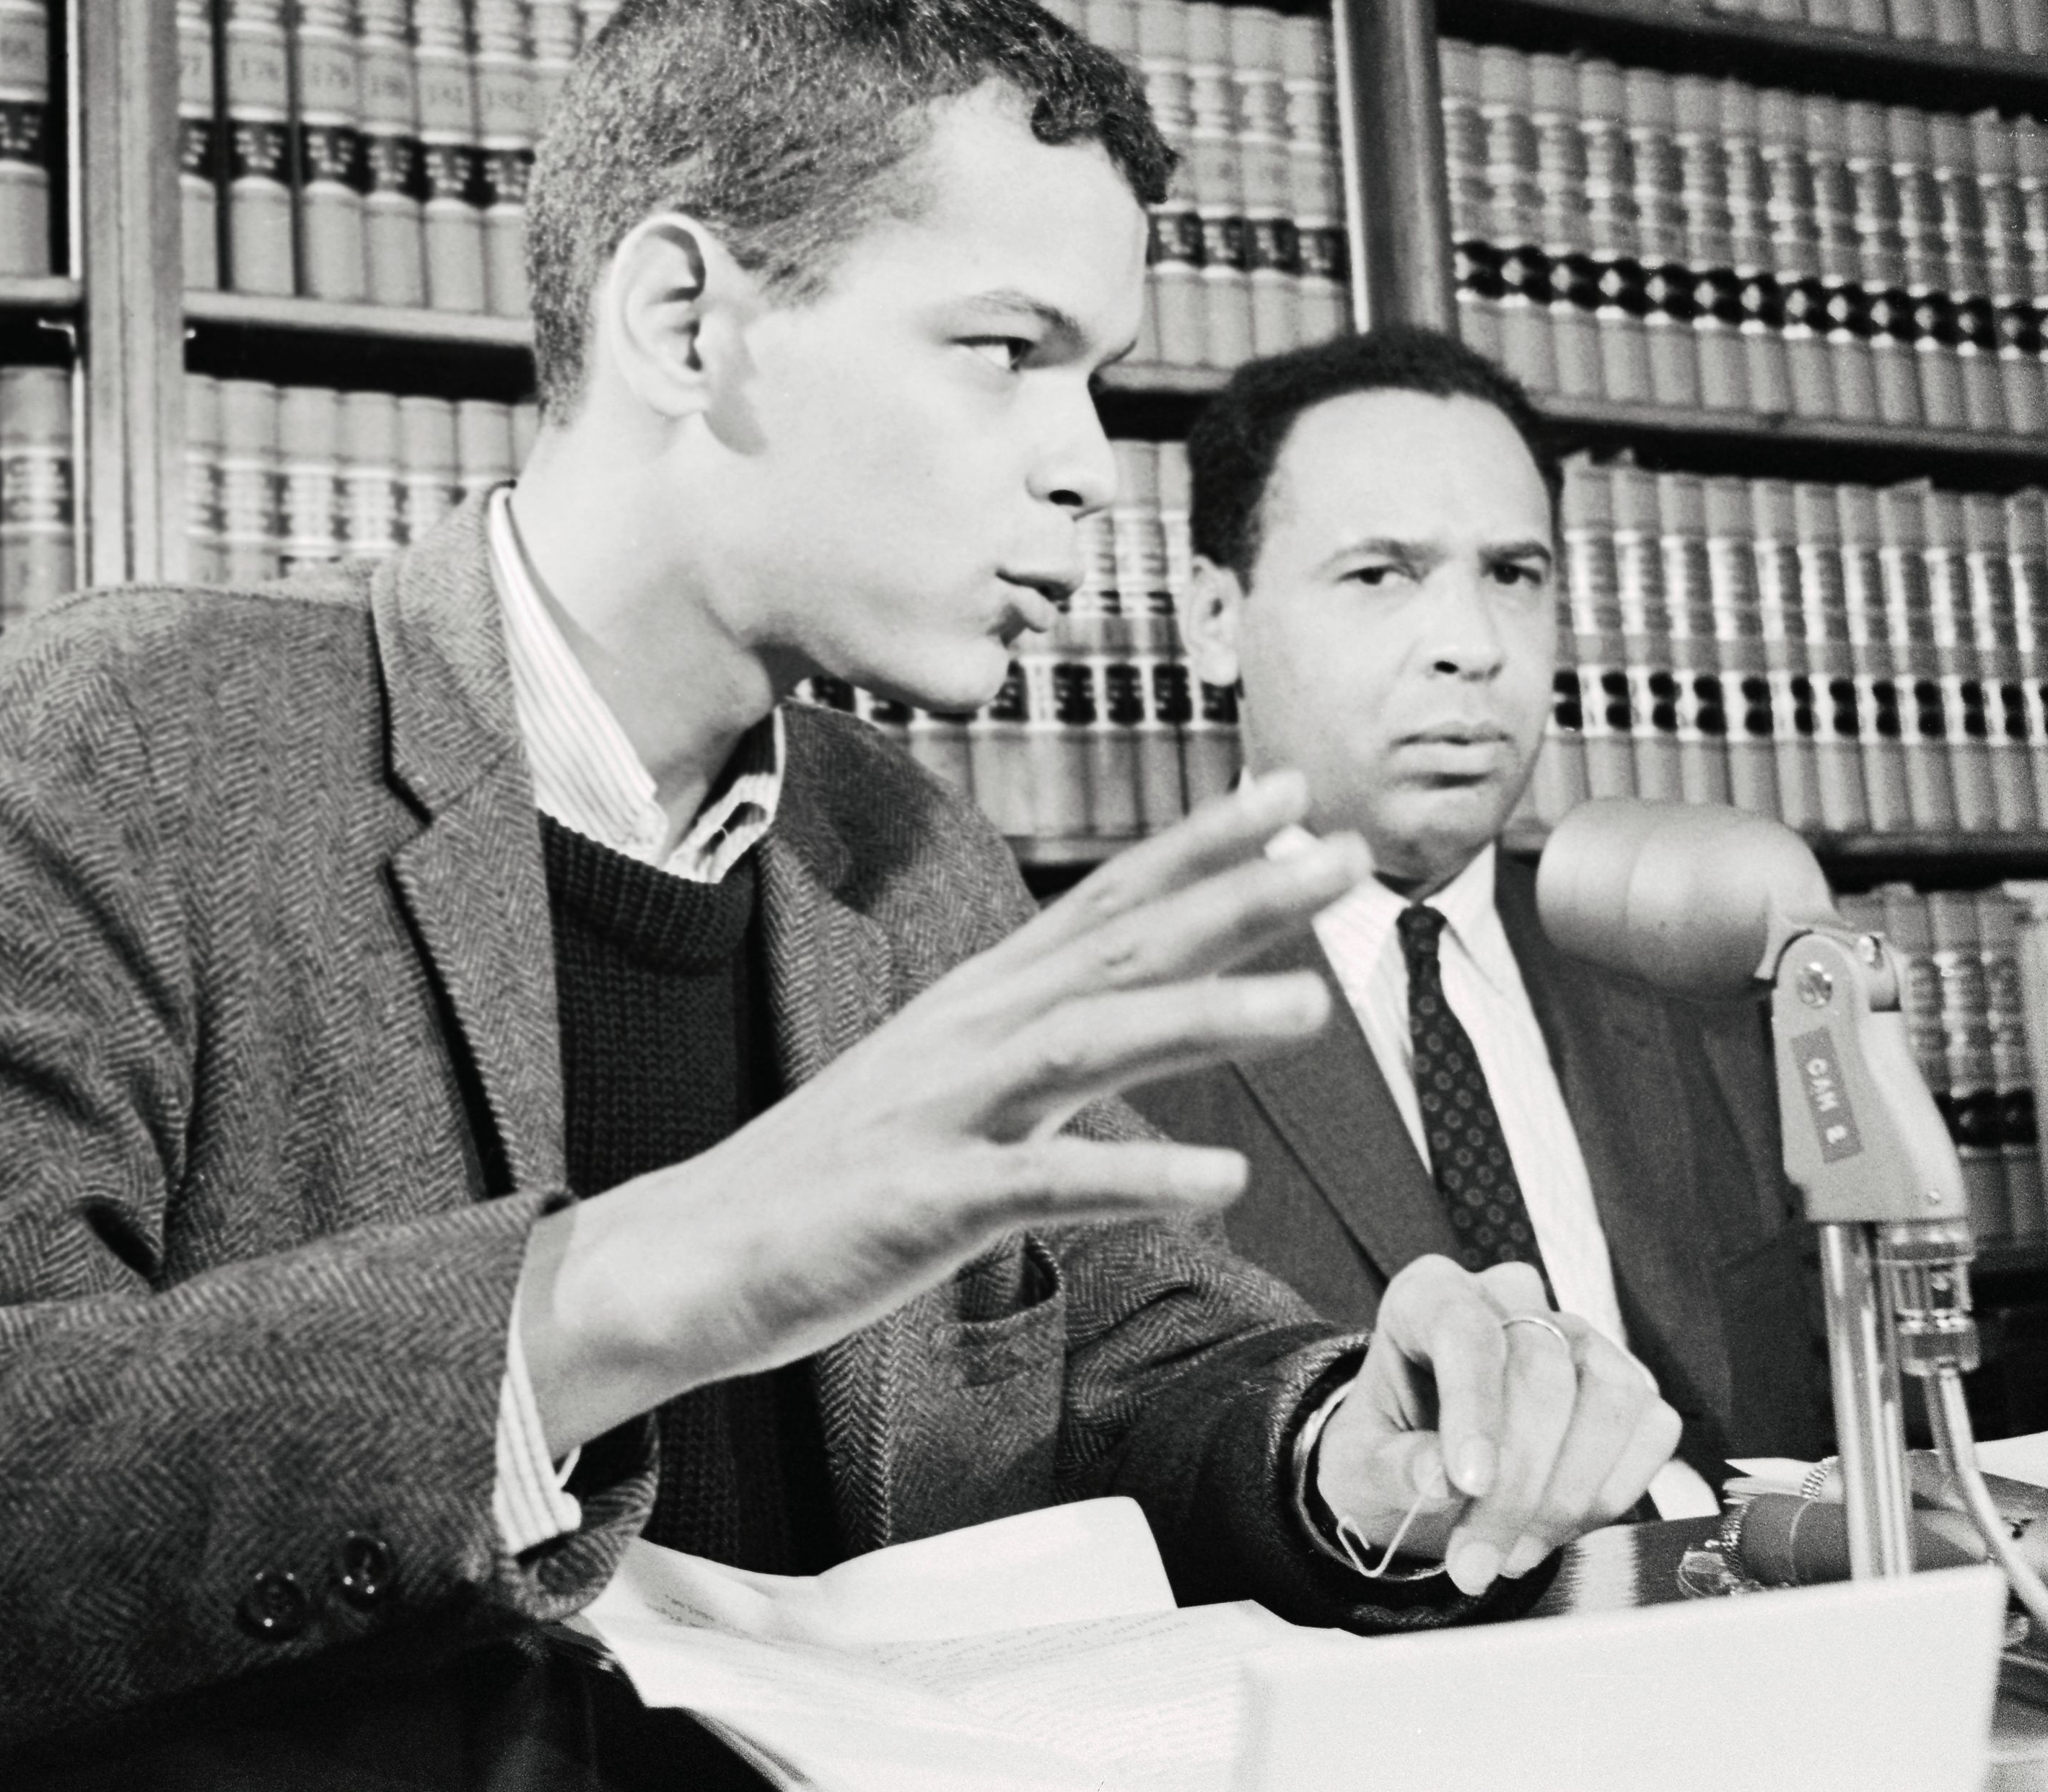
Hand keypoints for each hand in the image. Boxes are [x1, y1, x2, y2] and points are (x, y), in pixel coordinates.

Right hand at [518, 770, 1367, 1456]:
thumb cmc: (839, 1175)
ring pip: (1091, 1041)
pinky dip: (1134, 1175)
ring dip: (1205, 1016)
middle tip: (1348, 856)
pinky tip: (1218, 1178)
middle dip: (1240, 896)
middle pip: (1120, 946)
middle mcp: (970, 1034)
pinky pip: (1043, 1184)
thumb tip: (1144, 1006)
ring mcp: (946, 1111)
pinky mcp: (925, 1201)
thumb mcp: (952, 1083)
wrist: (699, 1250)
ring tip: (1315, 1005)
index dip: (1205, 844)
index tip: (1296, 798)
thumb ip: (1046, 1041)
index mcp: (981, 1003)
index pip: (1109, 901)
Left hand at [1308, 1258, 1679, 1595]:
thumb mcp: (1358, 1467)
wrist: (1428, 1473)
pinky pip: (1651, 1430)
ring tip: (1511, 1553)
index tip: (1468, 1483)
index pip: (1466, 1330)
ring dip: (1565, 1496)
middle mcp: (1511, 1300)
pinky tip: (1554, 1530)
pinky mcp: (1629, 1384)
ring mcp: (1579, 1338)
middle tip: (1477, 1562)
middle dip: (1516, 1484)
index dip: (1474, 1407)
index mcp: (1429, 1297)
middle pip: (1541, 1371)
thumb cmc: (1390, 1453)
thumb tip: (1438, 1477)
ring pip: (1608, 1399)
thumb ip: (1391, 1468)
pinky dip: (1609, 1495)